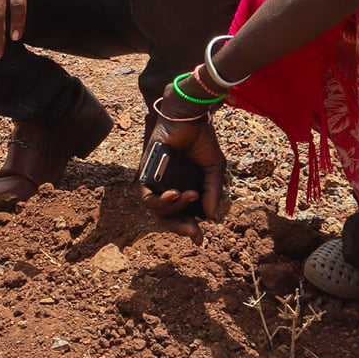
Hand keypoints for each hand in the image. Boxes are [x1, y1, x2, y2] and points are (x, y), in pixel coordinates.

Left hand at [137, 103, 227, 238]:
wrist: (189, 118)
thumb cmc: (201, 139)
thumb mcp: (213, 169)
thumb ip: (213, 192)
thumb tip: (212, 217)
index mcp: (184, 188)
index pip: (183, 216)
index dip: (190, 228)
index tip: (200, 239)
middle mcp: (168, 188)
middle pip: (168, 218)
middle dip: (181, 227)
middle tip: (194, 232)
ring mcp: (156, 182)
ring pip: (156, 210)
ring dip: (172, 209)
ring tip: (187, 195)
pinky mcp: (145, 173)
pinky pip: (145, 196)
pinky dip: (158, 201)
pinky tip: (173, 194)